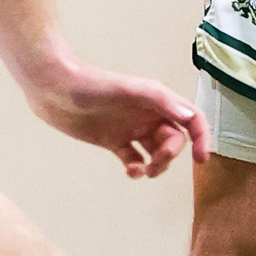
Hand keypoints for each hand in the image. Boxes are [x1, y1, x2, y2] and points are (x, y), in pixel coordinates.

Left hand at [33, 59, 210, 178]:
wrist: (54, 89)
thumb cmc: (91, 84)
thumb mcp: (128, 90)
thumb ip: (160, 100)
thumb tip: (189, 116)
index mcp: (157, 100)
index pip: (190, 118)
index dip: (201, 137)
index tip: (202, 159)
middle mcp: (147, 114)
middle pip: (174, 140)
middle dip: (170, 156)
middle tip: (155, 164)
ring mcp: (131, 128)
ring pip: (156, 152)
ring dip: (156, 165)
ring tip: (143, 171)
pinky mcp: (113, 141)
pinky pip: (135, 159)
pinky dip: (137, 169)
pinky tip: (130, 171)